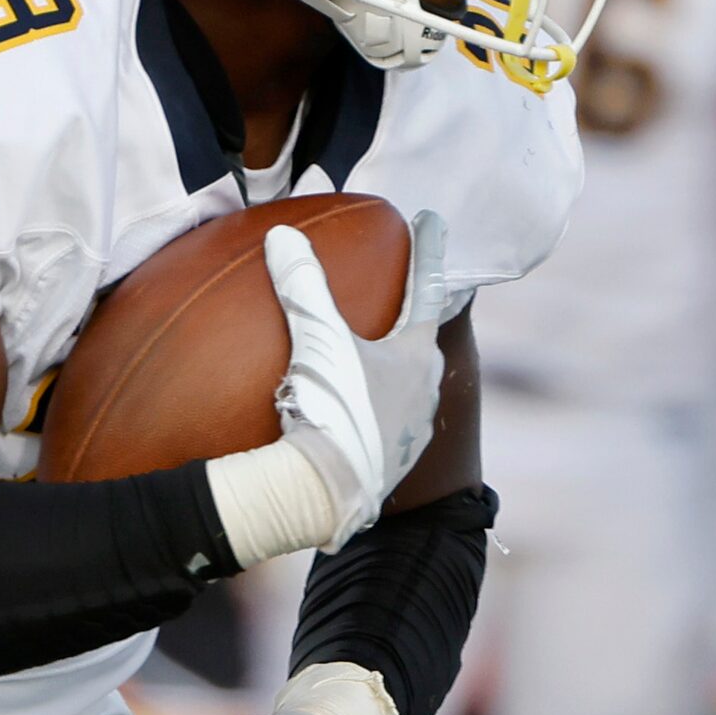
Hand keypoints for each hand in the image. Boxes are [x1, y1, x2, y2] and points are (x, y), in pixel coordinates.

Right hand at [262, 212, 448, 549]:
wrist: (328, 495)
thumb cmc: (333, 410)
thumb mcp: (318, 340)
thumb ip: (303, 285)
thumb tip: (284, 236)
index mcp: (415, 355)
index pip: (427, 287)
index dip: (427, 250)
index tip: (431, 219)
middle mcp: (423, 392)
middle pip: (424, 340)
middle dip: (416, 316)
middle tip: (406, 295)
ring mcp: (411, 431)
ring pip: (411, 386)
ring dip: (397, 368)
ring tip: (378, 357)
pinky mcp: (391, 464)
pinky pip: (389, 424)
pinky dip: (377, 408)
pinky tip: (356, 413)